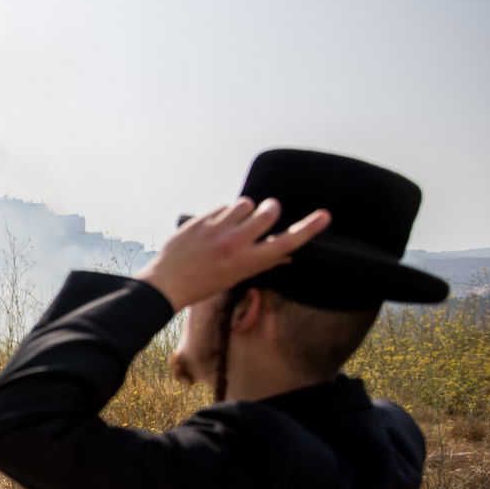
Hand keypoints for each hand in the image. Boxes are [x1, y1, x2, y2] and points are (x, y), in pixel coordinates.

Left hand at [135, 198, 330, 311]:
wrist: (166, 284)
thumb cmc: (203, 284)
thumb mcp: (236, 278)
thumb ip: (262, 263)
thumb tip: (287, 255)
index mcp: (246, 263)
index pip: (284, 243)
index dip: (307, 229)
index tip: (323, 216)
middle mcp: (234, 245)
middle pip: (268, 212)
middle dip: (271, 209)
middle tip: (267, 212)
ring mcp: (215, 231)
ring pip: (245, 203)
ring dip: (245, 209)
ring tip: (235, 221)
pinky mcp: (200, 221)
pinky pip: (223, 206)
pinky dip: (224, 213)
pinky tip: (214, 227)